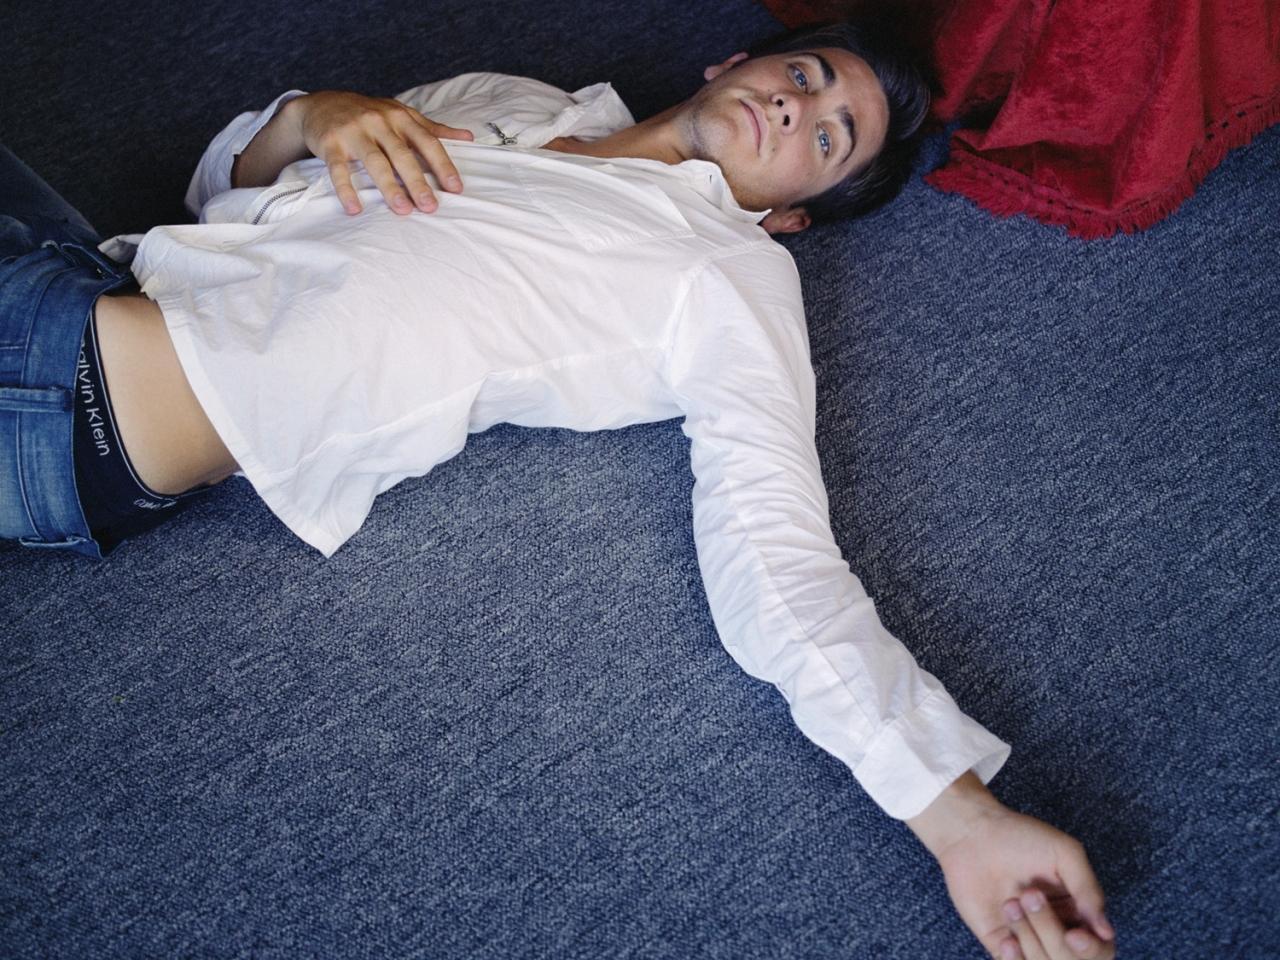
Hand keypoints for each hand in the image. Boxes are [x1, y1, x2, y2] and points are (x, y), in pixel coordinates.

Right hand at [291, 90, 474, 215]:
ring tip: (402, 210)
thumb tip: (468, 137)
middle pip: (402, 154)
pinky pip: (338, 169)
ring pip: (375, 162)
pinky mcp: (331, 143)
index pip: (427, 142)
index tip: (456, 188)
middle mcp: (379, 121)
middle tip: (430, 206)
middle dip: (418, 181)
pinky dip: (346, 189)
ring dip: (389, 187)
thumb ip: (433, 128)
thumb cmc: (369, 114)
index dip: (443, 165)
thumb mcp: (400, 114)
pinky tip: (354, 209)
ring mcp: (354, 131)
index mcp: (400, 117)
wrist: (320, 104)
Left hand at [908, 774, 1116, 959]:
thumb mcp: (1064, 853)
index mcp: (1079, 911)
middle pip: (1070, 958)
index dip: (1092, 950)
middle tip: (1029, 896)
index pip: (1099, 948)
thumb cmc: (1020, 836)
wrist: (972, 833)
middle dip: (1051, 933)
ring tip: (1010, 903)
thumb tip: (1106, 932)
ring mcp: (1028, 937)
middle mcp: (1056, 928)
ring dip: (1029, 939)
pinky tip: (1006, 939)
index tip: (1074, 935)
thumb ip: (1088, 890)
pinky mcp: (999, 941)